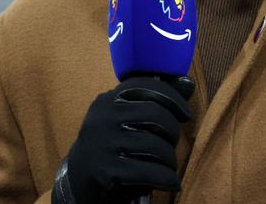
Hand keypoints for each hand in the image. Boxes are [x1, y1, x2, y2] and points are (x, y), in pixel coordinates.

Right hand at [58, 76, 193, 203]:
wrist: (78, 177)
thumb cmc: (112, 143)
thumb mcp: (125, 117)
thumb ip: (154, 100)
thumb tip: (187, 82)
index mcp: (108, 99)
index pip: (147, 86)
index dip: (173, 98)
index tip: (185, 114)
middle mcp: (103, 117)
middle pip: (155, 115)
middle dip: (173, 131)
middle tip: (173, 143)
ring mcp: (103, 143)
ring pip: (155, 145)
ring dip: (170, 159)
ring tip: (170, 165)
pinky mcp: (106, 170)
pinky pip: (149, 171)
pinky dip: (166, 178)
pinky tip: (171, 183)